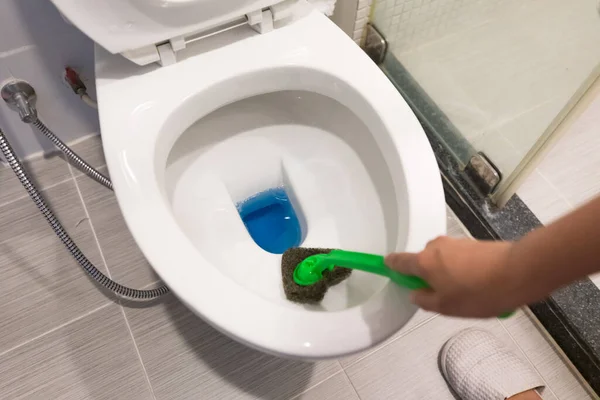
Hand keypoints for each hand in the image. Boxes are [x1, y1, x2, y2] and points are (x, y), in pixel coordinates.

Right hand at [385, 237, 523, 317]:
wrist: (519, 272)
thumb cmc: (479, 292)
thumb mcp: (446, 307)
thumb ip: (424, 300)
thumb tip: (416, 293)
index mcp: (424, 262)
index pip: (398, 261)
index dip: (390, 266)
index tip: (386, 268)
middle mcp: (437, 247)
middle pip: (423, 261)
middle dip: (428, 276)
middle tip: (443, 296)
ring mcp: (457, 243)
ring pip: (444, 261)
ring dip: (450, 275)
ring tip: (469, 295)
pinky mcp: (474, 244)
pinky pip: (461, 260)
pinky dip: (466, 272)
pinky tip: (482, 287)